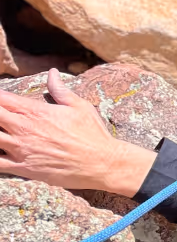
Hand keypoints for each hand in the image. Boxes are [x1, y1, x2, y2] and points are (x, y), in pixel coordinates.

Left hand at [0, 69, 155, 195]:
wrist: (101, 163)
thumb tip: (52, 73)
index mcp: (35, 112)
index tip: (0, 98)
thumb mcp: (79, 107)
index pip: (2, 98)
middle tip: (1, 112)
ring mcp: (21, 149)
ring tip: (1, 132)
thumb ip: (60, 90)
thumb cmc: (93, 134)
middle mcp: (24, 129)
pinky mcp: (24, 168)